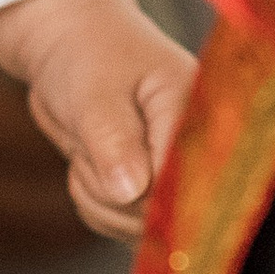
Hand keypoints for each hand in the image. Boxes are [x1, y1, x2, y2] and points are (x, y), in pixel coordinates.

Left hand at [0, 0, 199, 245]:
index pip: (194, 180)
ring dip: (98, 196)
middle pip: (164, 213)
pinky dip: (94, 203)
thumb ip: (113, 138)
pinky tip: (92, 164)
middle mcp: (199, 150)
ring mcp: (176, 175)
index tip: (122, 182)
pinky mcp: (152, 193)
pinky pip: (118, 225)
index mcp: (202, 114)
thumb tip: (131, 191)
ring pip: (136, 226)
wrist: (72, 47)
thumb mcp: (95, 89)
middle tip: (92, 145)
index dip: (153, 195)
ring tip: (91, 147)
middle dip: (113, 191)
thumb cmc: (88, 54)